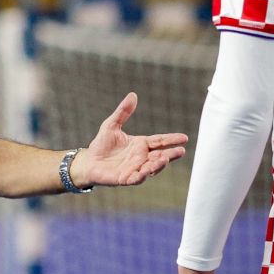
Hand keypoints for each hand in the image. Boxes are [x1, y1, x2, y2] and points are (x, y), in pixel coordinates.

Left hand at [68, 92, 186, 186]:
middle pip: (160, 156)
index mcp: (141, 145)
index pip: (159, 141)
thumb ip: (122, 112)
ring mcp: (135, 169)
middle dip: (171, 154)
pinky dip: (143, 175)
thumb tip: (132, 95)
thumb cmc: (102, 144)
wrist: (89, 161)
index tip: (184, 137)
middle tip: (181, 150)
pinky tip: (147, 170)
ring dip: (159, 164)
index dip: (171, 139)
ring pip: (151, 168)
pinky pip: (137, 178)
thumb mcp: (111, 125)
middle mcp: (141, 157)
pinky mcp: (126, 178)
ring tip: (165, 158)